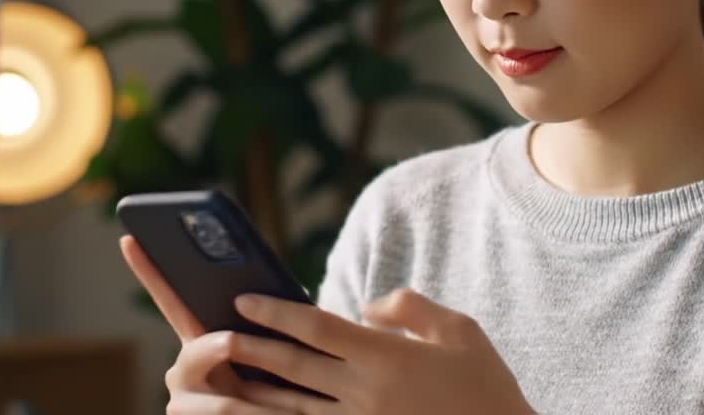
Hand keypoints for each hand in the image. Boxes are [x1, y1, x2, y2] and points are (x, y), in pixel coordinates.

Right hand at [119, 235, 291, 414]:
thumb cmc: (283, 385)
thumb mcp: (274, 350)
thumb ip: (263, 323)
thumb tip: (260, 302)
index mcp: (198, 340)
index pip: (172, 301)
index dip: (150, 271)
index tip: (128, 238)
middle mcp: (182, 370)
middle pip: (196, 352)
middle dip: (220, 346)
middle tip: (231, 343)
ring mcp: (183, 403)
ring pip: (220, 402)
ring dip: (256, 403)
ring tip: (288, 407)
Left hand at [227, 287, 533, 414]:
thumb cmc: (487, 386)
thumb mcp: (460, 330)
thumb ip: (408, 308)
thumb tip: (366, 308)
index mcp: (387, 357)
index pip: (317, 327)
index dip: (277, 312)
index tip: (246, 300)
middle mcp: (366, 394)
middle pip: (294, 366)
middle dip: (252, 348)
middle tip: (216, 334)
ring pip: (293, 406)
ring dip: (255, 390)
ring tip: (226, 376)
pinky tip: (264, 411)